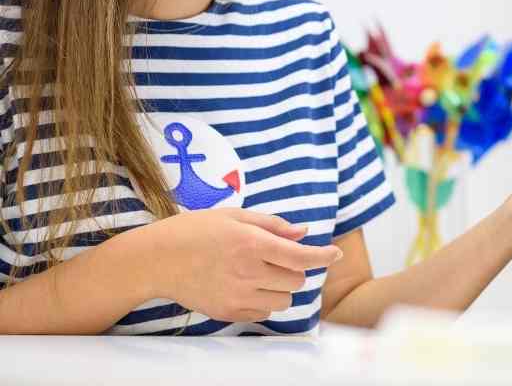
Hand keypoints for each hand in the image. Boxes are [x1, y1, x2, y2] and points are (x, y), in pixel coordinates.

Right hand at [148, 208, 341, 321]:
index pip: (300, 256)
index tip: (336, 254)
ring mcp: (238, 296)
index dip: (323, 256)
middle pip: (296, 279)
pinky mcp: (228, 313)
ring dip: (282, 286)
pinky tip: (249, 286)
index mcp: (251, 244)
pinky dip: (266, 301)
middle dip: (295, 267)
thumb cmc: (195, 230)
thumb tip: (304, 232)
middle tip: (276, 256)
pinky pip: (264, 313)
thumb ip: (272, 225)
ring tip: (262, 272)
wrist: (157, 260)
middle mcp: (248, 273)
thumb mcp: (234, 216)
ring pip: (284, 300)